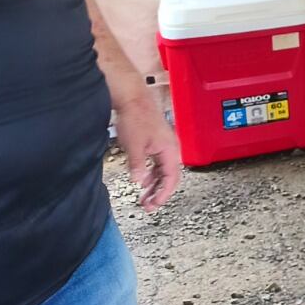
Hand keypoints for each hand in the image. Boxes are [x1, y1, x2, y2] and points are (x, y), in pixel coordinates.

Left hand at [114, 94, 181, 211]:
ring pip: (163, 171)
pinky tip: (142, 179)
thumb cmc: (136, 117)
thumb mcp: (134, 145)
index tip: (154, 204)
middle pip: (169, 177)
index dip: (164, 194)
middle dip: (159, 193)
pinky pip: (158, 163)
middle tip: (148, 206)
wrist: (133, 99)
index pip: (172, 178)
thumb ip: (138, 165)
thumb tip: (138, 181)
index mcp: (170, 150)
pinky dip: (151, 174)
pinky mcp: (156, 142)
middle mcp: (170, 148)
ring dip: (154, 185)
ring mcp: (164, 145)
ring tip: (144, 196)